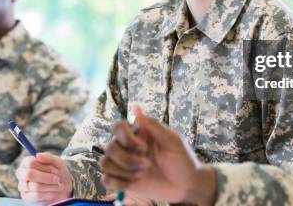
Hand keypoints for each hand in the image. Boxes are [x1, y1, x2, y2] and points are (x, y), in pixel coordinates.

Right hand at [16, 152, 72, 203]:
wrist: (62, 186)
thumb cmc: (57, 172)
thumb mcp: (57, 162)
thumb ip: (48, 157)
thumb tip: (38, 155)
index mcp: (27, 162)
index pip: (30, 162)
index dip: (45, 167)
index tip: (56, 170)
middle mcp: (22, 173)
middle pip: (30, 174)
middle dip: (46, 177)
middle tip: (57, 179)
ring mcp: (22, 186)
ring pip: (35, 186)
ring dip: (50, 186)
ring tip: (59, 185)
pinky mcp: (26, 197)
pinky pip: (37, 196)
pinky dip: (49, 193)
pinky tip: (54, 192)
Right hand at [100, 105, 216, 204]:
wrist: (186, 185)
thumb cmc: (182, 159)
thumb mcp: (172, 140)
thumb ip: (153, 125)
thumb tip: (136, 107)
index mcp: (138, 134)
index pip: (117, 127)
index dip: (126, 138)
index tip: (144, 147)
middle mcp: (128, 147)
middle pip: (110, 147)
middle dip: (128, 159)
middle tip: (148, 164)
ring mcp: (124, 165)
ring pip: (105, 163)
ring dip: (124, 171)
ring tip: (143, 174)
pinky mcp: (123, 181)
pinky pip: (106, 180)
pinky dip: (118, 183)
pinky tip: (134, 183)